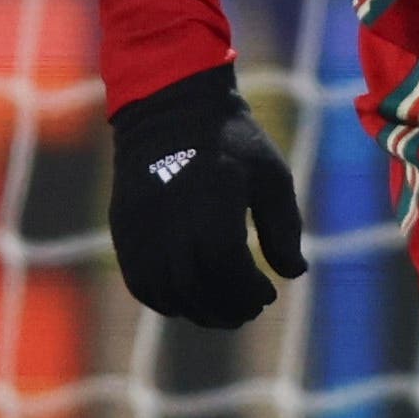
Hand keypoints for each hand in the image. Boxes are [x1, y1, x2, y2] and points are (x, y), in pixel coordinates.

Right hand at [105, 65, 304, 327]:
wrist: (171, 106)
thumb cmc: (232, 140)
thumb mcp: (272, 177)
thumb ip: (285, 227)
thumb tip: (293, 273)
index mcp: (212, 208)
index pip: (228, 270)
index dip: (249, 292)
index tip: (268, 294)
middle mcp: (171, 222)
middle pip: (196, 288)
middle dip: (226, 309)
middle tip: (248, 311)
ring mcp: (142, 228)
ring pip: (166, 292)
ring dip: (196, 311)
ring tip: (221, 311)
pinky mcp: (124, 228)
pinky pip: (139, 281)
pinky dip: (164, 300)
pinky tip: (188, 300)